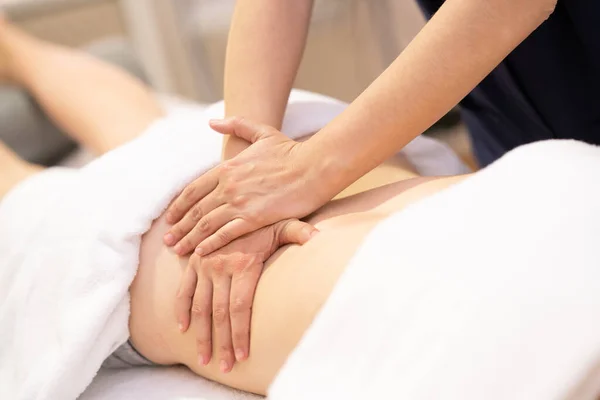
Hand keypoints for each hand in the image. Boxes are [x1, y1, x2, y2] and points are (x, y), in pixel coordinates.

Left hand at [164, 117, 329, 255]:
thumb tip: (212, 122)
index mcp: (227, 168)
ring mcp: (240, 203)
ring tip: (177, 250)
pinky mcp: (254, 218)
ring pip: (205, 224)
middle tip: (167, 241)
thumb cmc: (291, 151)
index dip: (178, 205)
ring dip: (189, 239)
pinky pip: (226, 234)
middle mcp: (228, 186)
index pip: (193, 190)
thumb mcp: (262, 133)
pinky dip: (210, 244)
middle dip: (179, 227)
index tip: (169, 217)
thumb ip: (236, 125)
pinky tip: (200, 253)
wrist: (314, 167)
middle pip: (195, 210)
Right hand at [175, 218, 317, 372]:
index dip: (240, 333)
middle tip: (224, 367)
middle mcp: (221, 266)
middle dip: (222, 343)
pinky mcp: (193, 262)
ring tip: (204, 358)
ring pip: (200, 307)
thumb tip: (318, 237)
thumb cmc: (265, 216)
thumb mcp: (283, 222)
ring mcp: (204, 265)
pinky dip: (180, 310)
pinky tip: (182, 329)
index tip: (242, 357)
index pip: (240, 307)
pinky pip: (184, 289)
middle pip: (219, 313)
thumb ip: (298, 232)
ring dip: (201, 335)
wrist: (233, 198)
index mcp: (243, 263)